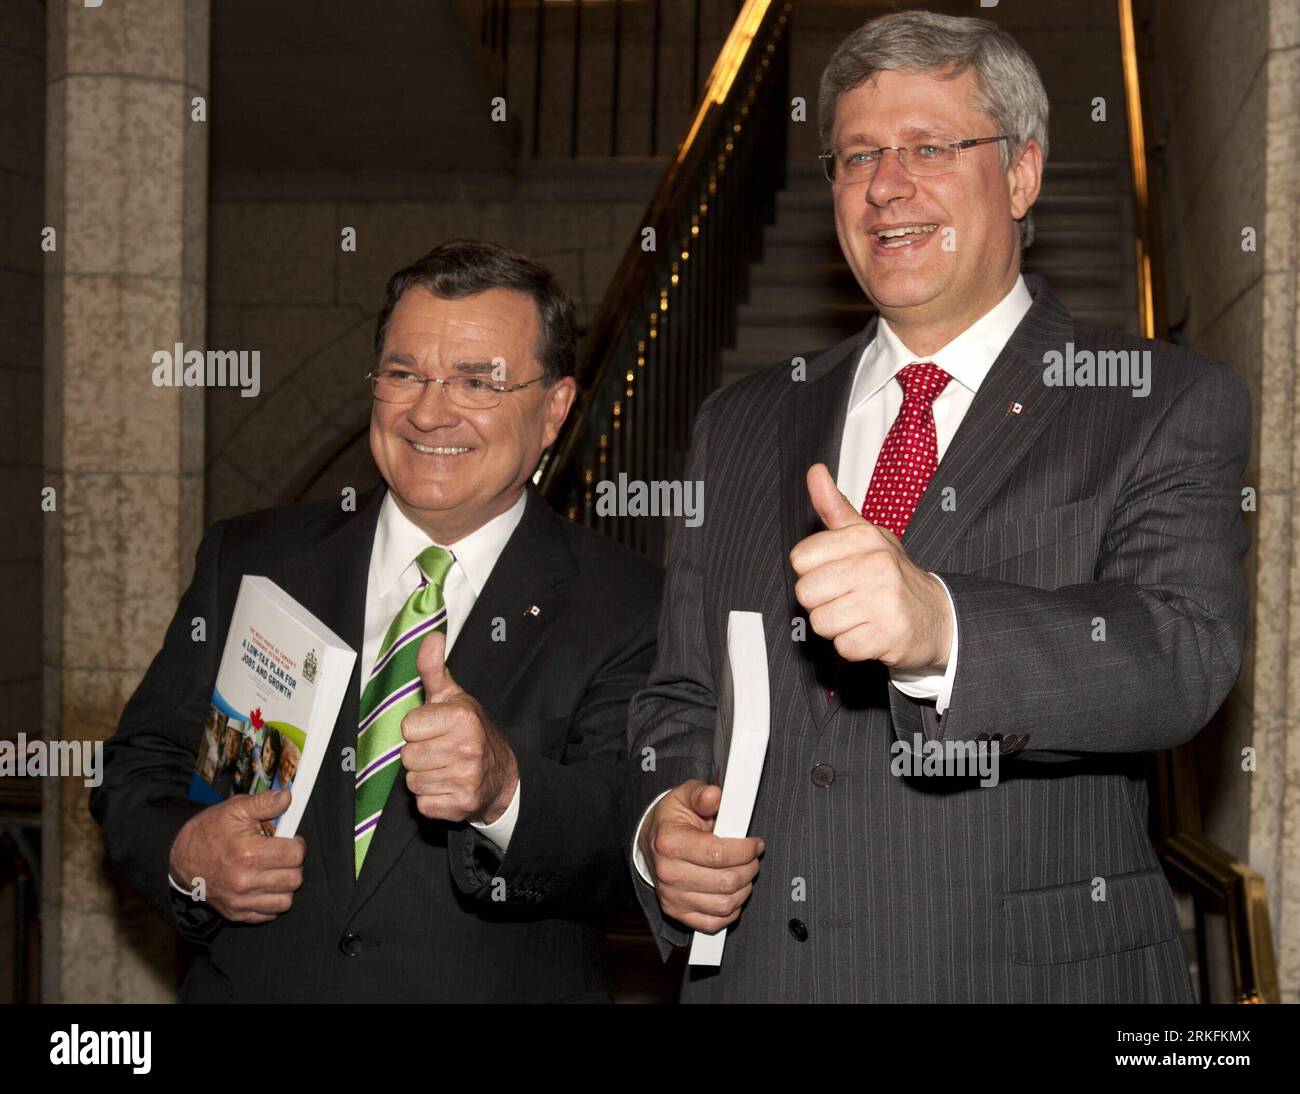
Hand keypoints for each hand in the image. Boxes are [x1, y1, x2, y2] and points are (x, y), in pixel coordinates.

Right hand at [168, 790, 305, 923]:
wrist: (180, 859)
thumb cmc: (210, 831)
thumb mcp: (235, 809)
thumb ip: (265, 803)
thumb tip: (288, 797)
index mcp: (247, 854)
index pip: (295, 855)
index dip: (297, 844)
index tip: (291, 840)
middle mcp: (244, 882)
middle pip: (294, 879)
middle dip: (294, 864)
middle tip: (282, 854)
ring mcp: (239, 902)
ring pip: (286, 900)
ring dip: (285, 884)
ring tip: (274, 870)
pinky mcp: (235, 914)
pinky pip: (270, 913)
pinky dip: (272, 900)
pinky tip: (264, 884)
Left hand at [400, 631, 518, 823]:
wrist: (501, 775)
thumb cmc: (469, 732)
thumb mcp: (453, 697)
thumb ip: (434, 669)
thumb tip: (431, 636)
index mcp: (462, 718)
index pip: (408, 727)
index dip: (418, 729)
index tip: (435, 729)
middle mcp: (466, 748)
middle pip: (407, 756)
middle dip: (419, 755)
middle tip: (440, 751)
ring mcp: (466, 778)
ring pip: (412, 781)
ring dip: (424, 777)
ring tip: (444, 769)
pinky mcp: (461, 805)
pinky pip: (422, 804)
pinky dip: (431, 799)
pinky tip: (447, 787)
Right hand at [640, 780, 764, 933]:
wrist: (651, 842)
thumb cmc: (672, 819)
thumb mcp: (684, 797)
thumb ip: (701, 795)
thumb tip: (715, 795)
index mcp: (670, 842)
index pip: (718, 854)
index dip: (745, 850)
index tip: (755, 844)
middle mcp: (668, 873)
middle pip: (726, 882)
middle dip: (749, 868)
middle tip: (752, 857)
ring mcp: (672, 897)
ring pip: (725, 904)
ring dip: (744, 889)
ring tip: (743, 872)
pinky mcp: (677, 912)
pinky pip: (714, 923)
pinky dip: (731, 910)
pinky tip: (732, 892)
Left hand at [790, 462, 952, 670]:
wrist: (937, 615)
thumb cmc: (892, 575)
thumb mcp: (866, 536)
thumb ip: (835, 508)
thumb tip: (814, 472)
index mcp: (863, 538)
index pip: (801, 558)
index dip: (813, 571)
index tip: (836, 573)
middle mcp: (875, 565)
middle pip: (806, 593)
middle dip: (822, 602)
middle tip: (848, 599)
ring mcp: (884, 600)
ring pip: (821, 622)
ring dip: (837, 626)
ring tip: (860, 615)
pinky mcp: (889, 634)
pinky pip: (843, 647)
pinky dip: (854, 646)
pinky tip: (872, 632)